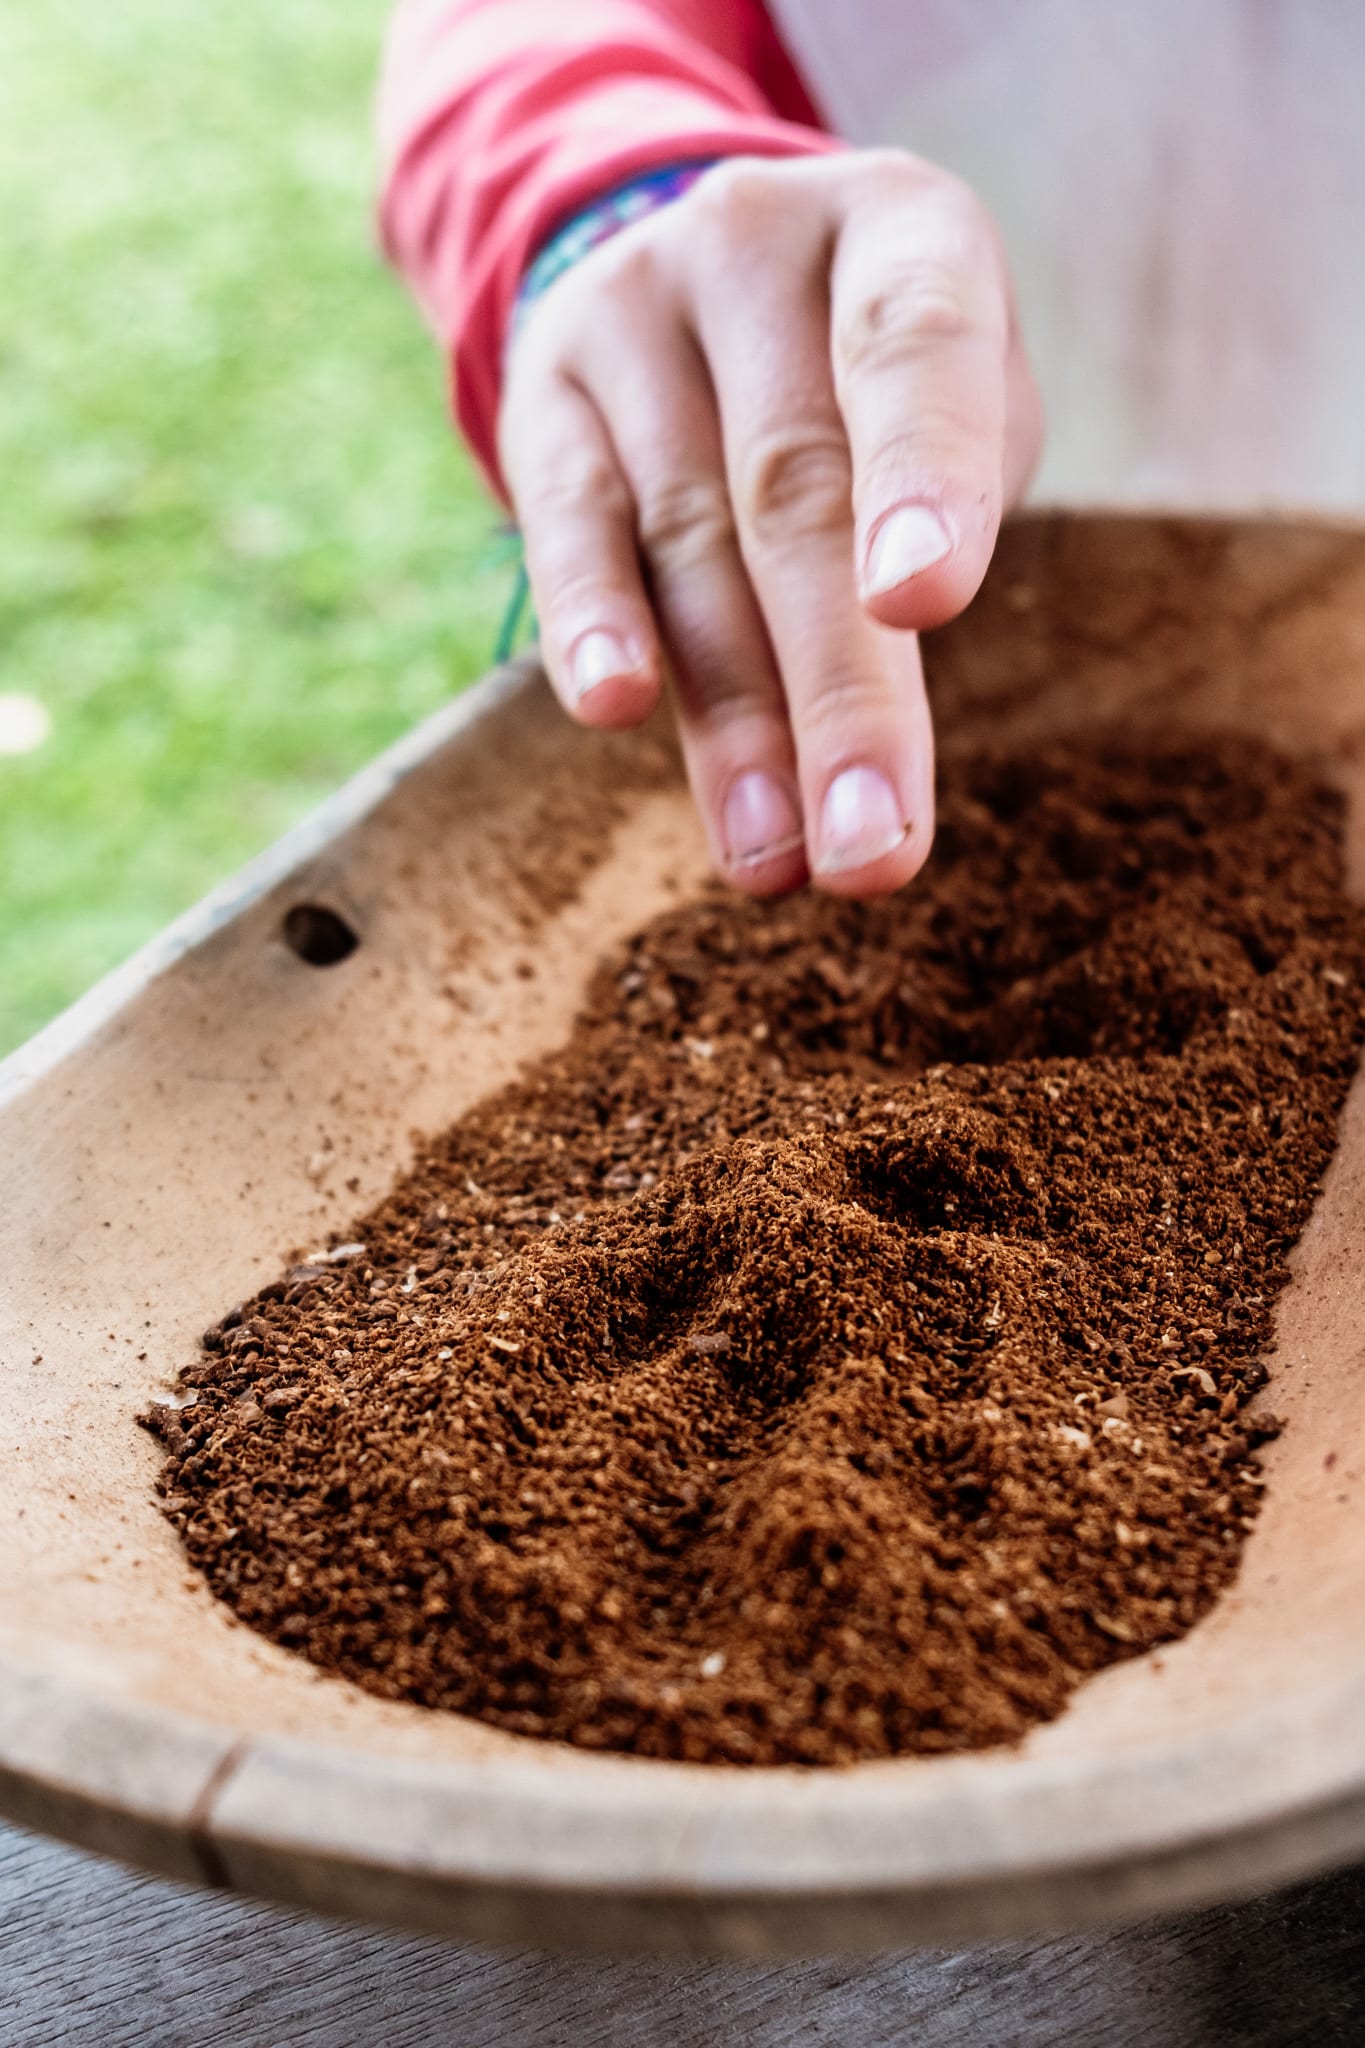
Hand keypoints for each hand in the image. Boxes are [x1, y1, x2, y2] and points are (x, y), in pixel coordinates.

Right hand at [499, 150, 1042, 897]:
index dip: (922, 476)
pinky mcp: (546, 388)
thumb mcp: (956, 409)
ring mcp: (637, 310)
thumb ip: (941, 531)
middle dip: (838, 689)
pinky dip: (591, 620)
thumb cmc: (878, 380)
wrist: (710, 276)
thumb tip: (873, 735)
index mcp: (903, 233)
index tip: (920, 605)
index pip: (915, 348)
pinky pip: (570, 520)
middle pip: (796, 491)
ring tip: (773, 859)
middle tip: (867, 846)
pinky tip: (612, 710)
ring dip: (733, 719)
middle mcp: (757, 246)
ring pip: (689, 540)